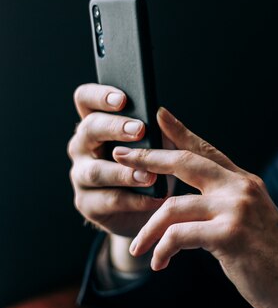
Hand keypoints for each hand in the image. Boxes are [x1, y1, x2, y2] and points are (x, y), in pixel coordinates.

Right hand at [67, 83, 165, 236]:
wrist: (155, 211)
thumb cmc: (158, 169)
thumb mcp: (166, 146)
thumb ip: (163, 131)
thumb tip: (161, 113)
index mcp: (99, 124)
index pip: (86, 99)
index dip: (100, 96)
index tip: (123, 98)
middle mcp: (83, 147)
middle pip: (88, 129)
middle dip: (114, 128)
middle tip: (140, 130)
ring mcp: (81, 176)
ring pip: (95, 171)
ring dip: (123, 172)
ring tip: (149, 175)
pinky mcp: (88, 204)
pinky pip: (107, 200)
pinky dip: (133, 199)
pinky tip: (153, 198)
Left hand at [115, 107, 277, 307]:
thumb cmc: (272, 258)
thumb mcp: (252, 220)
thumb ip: (226, 205)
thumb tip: (192, 203)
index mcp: (245, 183)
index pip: (208, 150)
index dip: (181, 131)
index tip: (159, 115)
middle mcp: (241, 188)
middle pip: (186, 162)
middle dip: (148, 157)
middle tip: (120, 156)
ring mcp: (236, 209)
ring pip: (172, 205)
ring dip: (147, 229)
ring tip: (137, 248)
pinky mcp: (229, 235)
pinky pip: (179, 235)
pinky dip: (162, 250)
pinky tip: (159, 263)